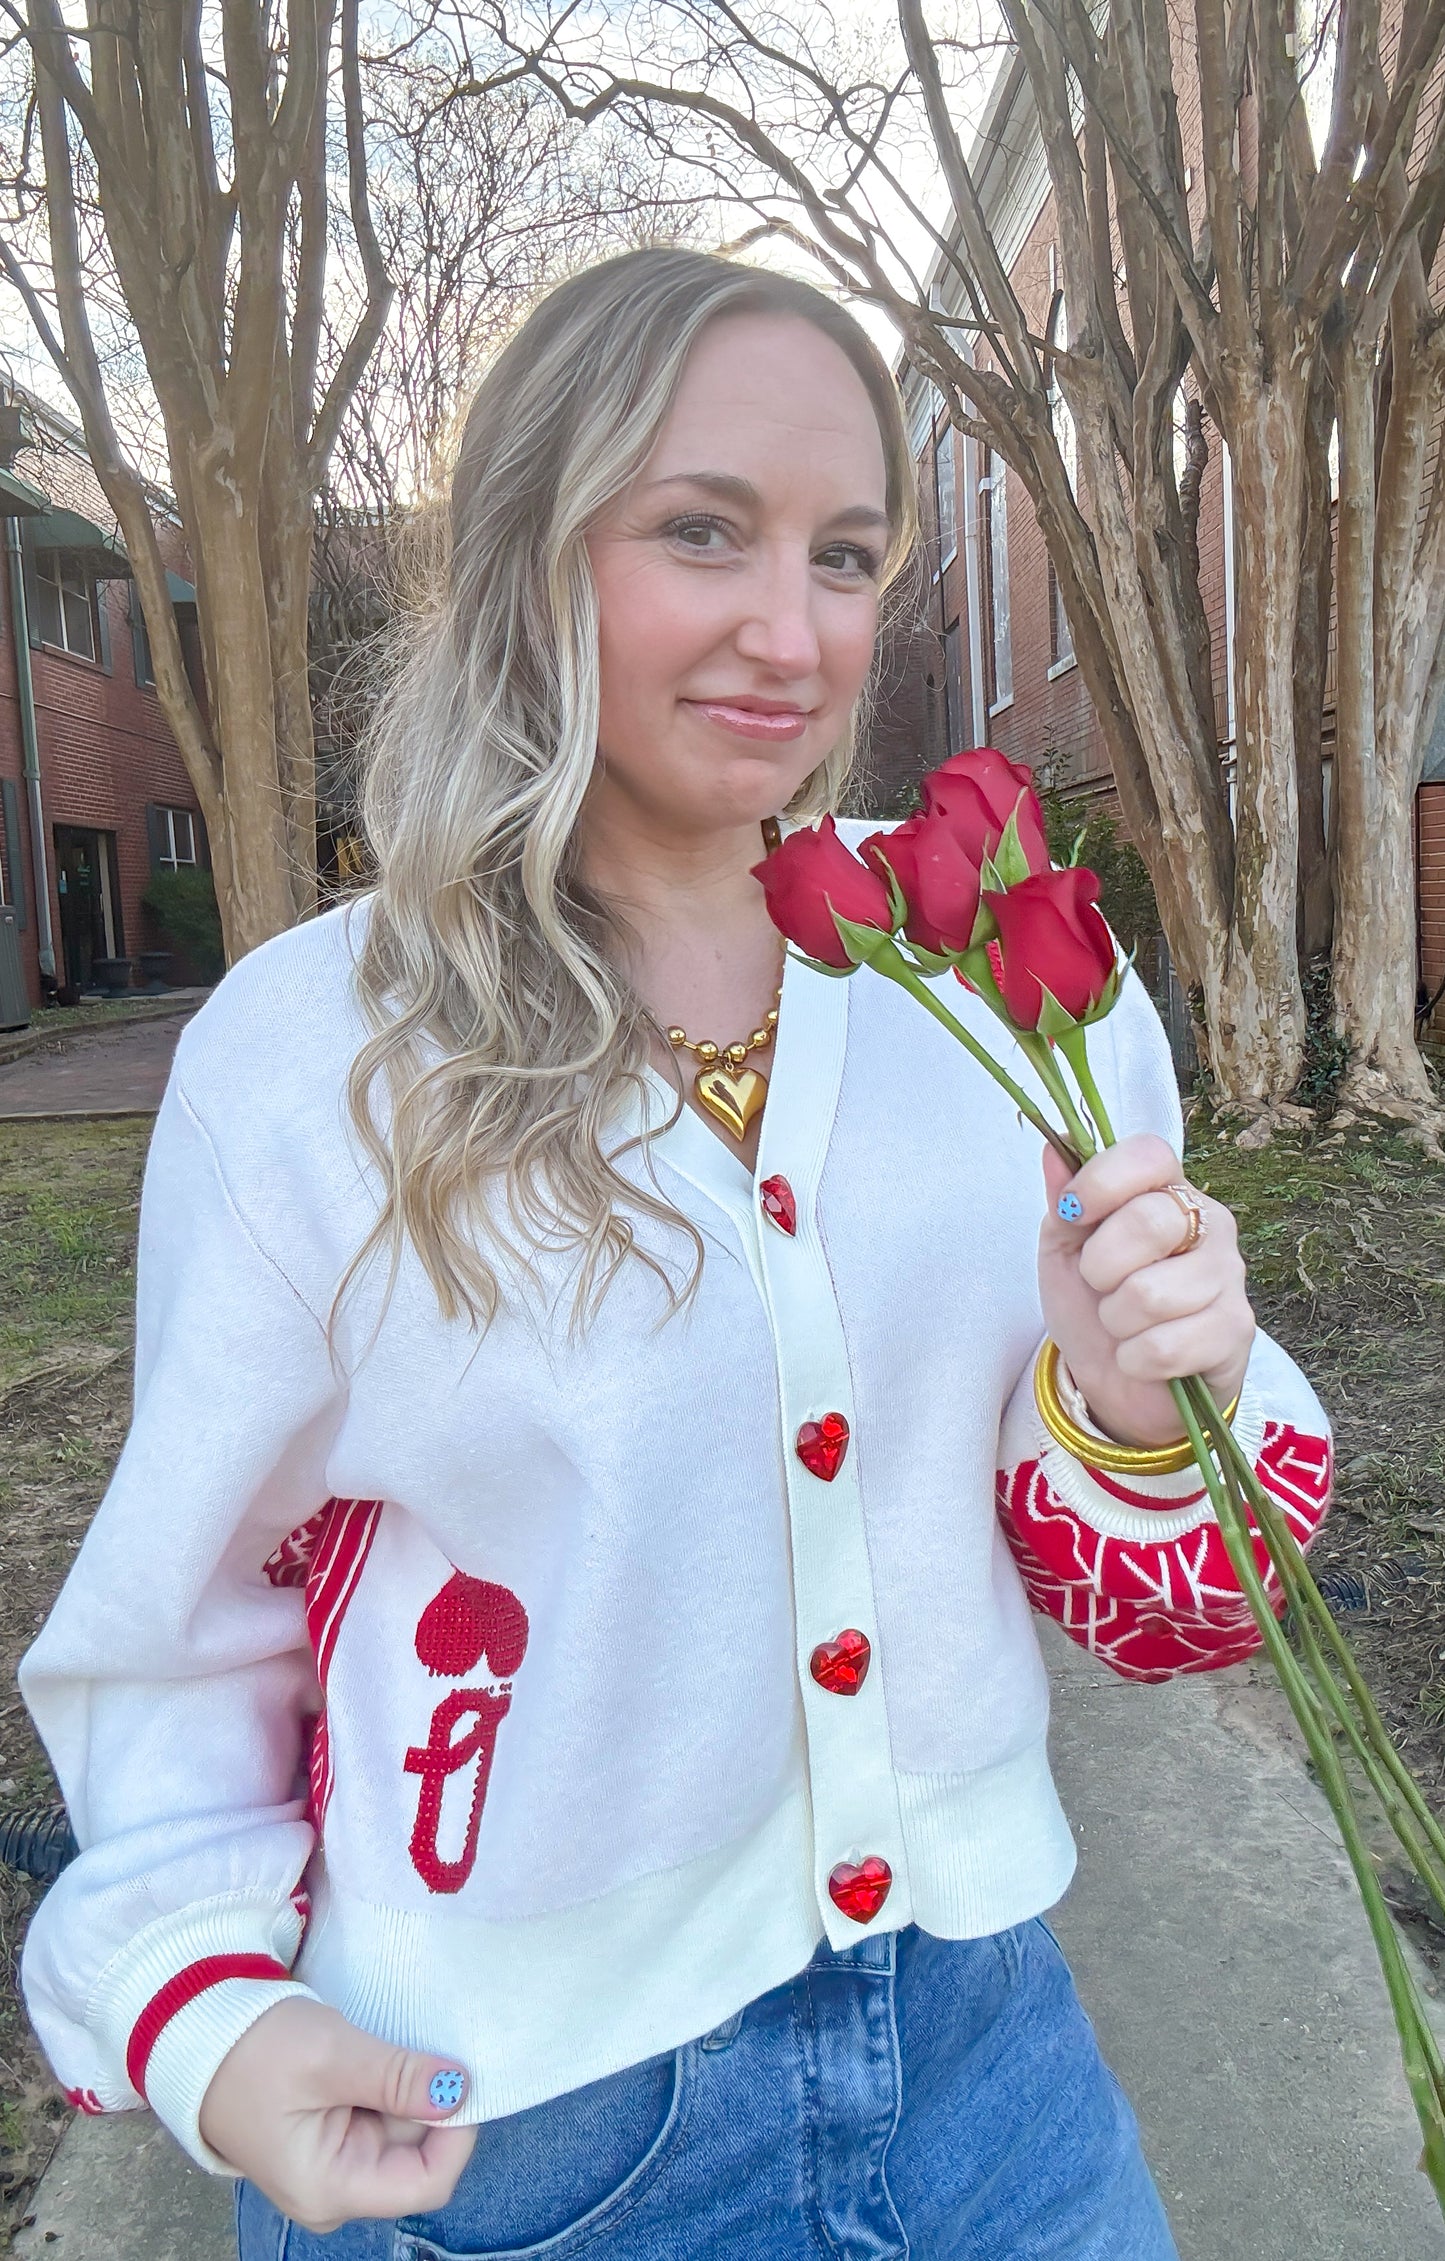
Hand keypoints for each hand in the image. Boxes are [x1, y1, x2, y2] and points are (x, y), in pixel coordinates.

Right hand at [198, 1997, 476, 2231]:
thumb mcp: (331, 2057)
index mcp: (330, 2189)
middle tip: (423, 2046)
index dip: (457, 2133)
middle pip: (418, 2155)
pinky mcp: (331, 2135)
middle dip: (429, 2103)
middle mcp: (336, 2189)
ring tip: (390, 2044)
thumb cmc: (254, 2050)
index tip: (463, 2076)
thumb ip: (397, 2078)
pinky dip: (390, 2085)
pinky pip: (381, 2116)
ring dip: (408, 2089)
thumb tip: (460, 2092)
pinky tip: (376, 2054)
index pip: (427, 2182)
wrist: (196, 2032)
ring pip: (403, 2130)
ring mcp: (333, 2164)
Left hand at [1039, 1134, 1254, 1449]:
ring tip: (1125, 1324)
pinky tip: (1144, 1357)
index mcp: (1166, 1191)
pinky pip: (1165, 1346)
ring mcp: (1229, 1276)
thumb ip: (1064, 1202)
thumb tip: (1054, 1146)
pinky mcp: (1235, 1331)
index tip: (1072, 1212)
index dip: (1103, 1180)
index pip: (1149, 1155)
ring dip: (1116, 1320)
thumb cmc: (1093, 1304)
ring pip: (1150, 1294)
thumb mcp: (1064, 1250)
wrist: (1119, 1382)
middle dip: (1100, 1267)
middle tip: (1101, 1286)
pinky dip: (1135, 1359)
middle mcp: (1209, 1224)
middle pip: (1148, 1223)